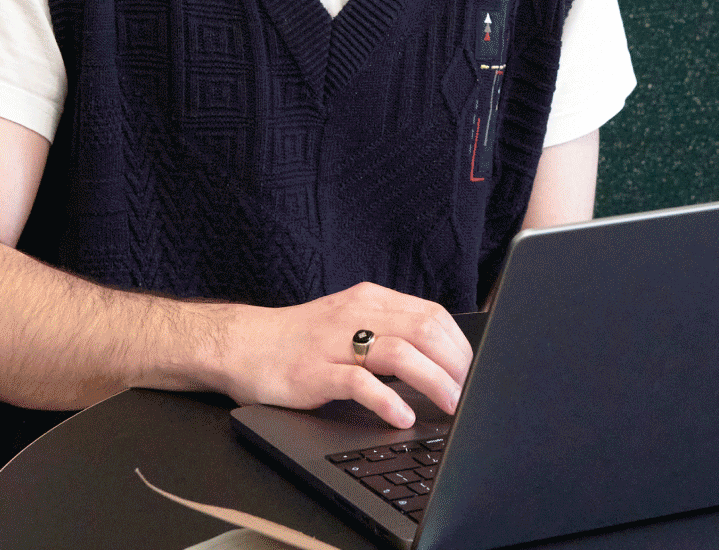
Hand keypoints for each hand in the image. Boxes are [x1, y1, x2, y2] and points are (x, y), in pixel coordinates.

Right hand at [212, 282, 472, 429]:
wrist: (241, 345)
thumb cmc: (300, 340)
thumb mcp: (349, 324)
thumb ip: (388, 334)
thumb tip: (441, 361)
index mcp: (369, 301)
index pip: (431, 314)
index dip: (460, 345)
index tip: (477, 372)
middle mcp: (355, 315)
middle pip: (423, 331)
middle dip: (456, 364)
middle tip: (473, 393)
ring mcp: (333, 343)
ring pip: (398, 354)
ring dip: (433, 382)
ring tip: (452, 406)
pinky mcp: (313, 373)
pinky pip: (358, 384)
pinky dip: (387, 401)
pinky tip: (402, 417)